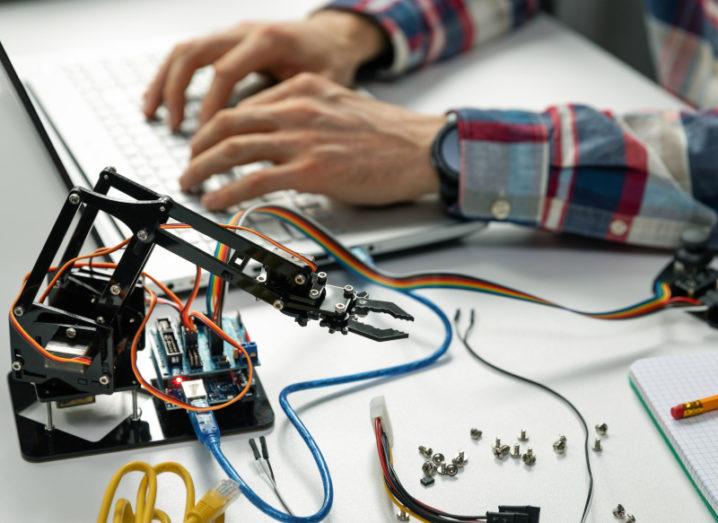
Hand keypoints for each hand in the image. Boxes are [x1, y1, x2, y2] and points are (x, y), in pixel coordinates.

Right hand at [143, 10, 385, 129]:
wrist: (333, 37)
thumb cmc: (330, 61)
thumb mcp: (319, 85)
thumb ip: (289, 105)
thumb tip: (260, 137)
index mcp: (267, 40)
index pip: (226, 71)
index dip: (211, 105)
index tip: (205, 134)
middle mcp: (244, 32)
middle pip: (194, 53)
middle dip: (176, 91)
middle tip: (173, 126)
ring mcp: (232, 34)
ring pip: (185, 50)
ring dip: (164, 82)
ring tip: (153, 112)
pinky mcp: (226, 42)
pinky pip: (190, 54)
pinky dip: (171, 75)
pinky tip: (162, 99)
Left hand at [180, 73, 442, 209]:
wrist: (421, 148)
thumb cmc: (388, 134)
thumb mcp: (340, 106)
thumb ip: (307, 116)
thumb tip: (281, 137)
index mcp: (302, 90)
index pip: (244, 105)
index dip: (218, 127)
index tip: (210, 142)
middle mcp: (296, 109)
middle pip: (227, 122)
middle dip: (199, 145)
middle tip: (190, 162)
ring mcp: (301, 139)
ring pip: (232, 149)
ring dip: (203, 168)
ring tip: (192, 182)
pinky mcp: (310, 171)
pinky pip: (254, 180)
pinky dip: (227, 191)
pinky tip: (216, 199)